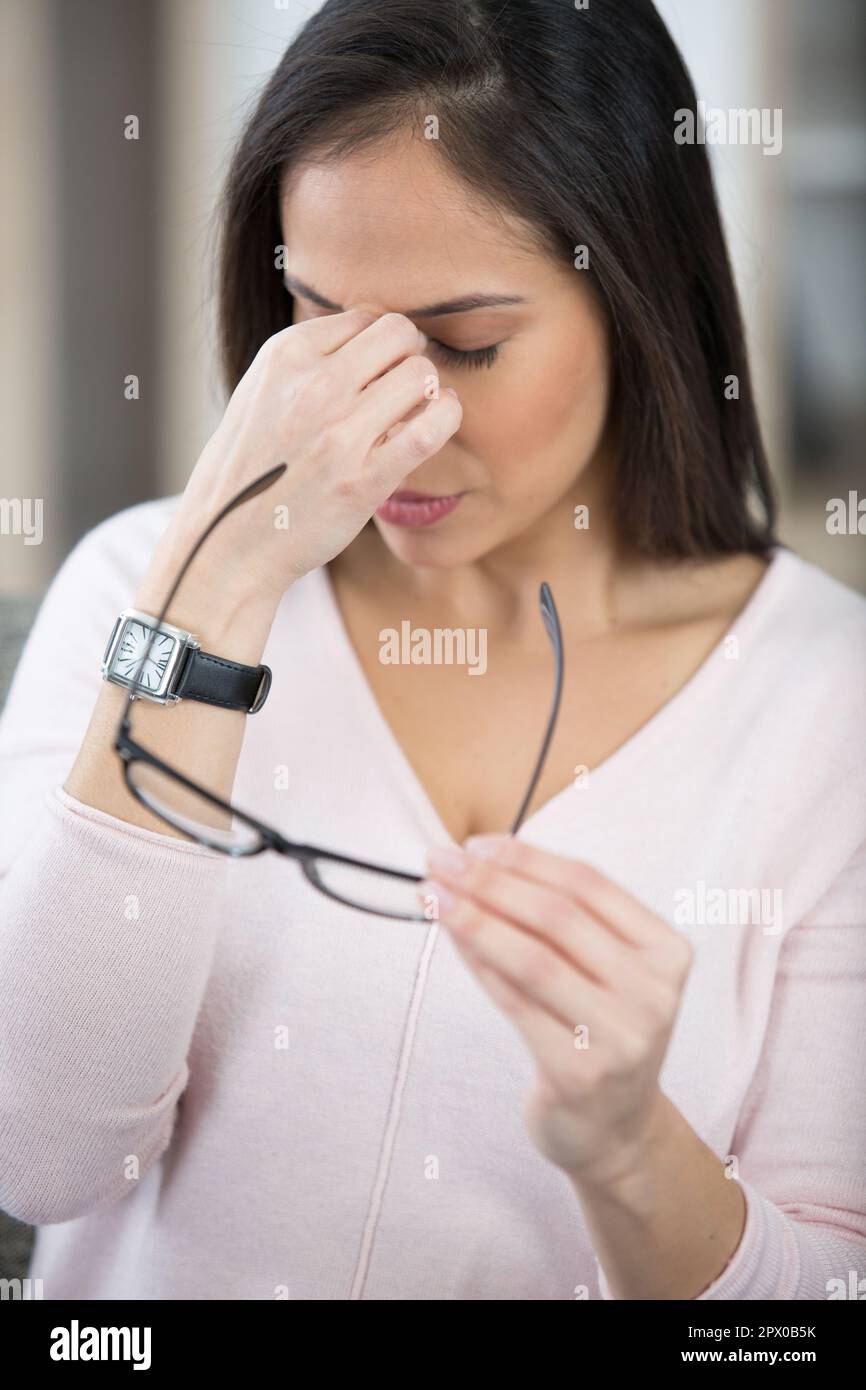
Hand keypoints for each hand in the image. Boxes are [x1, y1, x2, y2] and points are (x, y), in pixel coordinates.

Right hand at [147, 309, 461, 602]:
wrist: (227, 542)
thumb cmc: (251, 468)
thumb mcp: (261, 392)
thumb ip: (310, 361)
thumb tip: (376, 335)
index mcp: (285, 357)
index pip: (364, 317)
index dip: (381, 343)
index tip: (380, 370)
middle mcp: (313, 387)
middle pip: (399, 334)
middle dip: (411, 354)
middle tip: (406, 385)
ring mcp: (339, 434)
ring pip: (420, 374)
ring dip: (429, 389)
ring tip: (417, 409)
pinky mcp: (363, 480)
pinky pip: (430, 429)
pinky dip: (447, 415)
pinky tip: (440, 418)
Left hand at [420, 836, 693, 1189]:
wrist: (616, 1130)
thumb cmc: (599, 1030)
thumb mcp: (606, 969)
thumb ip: (565, 919)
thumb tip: (480, 862)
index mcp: (667, 950)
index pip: (588, 884)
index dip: (527, 858)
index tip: (475, 844)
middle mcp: (653, 992)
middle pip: (558, 917)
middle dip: (491, 882)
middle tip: (440, 860)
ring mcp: (620, 1036)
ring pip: (533, 958)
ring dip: (475, 919)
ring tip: (433, 895)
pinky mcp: (579, 1072)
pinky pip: (516, 1003)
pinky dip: (479, 964)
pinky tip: (451, 940)